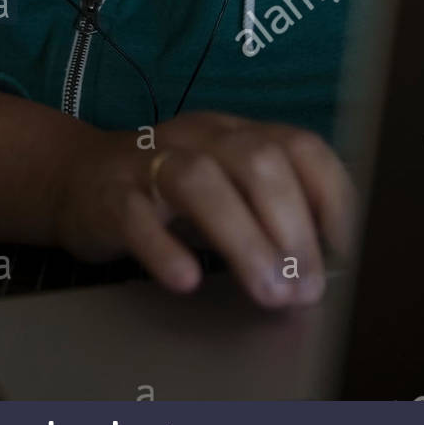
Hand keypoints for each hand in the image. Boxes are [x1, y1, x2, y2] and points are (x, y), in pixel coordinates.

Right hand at [51, 110, 356, 307]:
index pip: (300, 146)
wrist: (75, 178)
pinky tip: (186, 280)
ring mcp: (151, 161)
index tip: (348, 252)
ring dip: (243, 240)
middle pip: (257, 162)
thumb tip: (331, 265)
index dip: (332, 197)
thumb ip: (272, 211)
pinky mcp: (110, 195)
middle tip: (306, 288)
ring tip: (268, 292)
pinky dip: (165, 248)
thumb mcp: (226, 184)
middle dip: (291, 228)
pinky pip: (137, 215)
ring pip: (201, 182)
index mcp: (237, 132)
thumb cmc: (168, 191)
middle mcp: (200, 137)